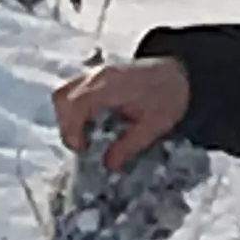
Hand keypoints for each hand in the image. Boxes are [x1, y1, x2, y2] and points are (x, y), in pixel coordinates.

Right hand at [52, 56, 190, 166]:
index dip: (72, 128)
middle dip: (66, 126)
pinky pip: (71, 93)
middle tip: (84, 147)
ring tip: (86, 137)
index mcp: (111, 85)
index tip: (82, 149)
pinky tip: (92, 126)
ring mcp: (93, 74)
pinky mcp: (93, 79)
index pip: (77, 103)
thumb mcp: (155, 126)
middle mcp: (97, 75)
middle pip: (62, 97)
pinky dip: (74, 112)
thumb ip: (130, 146)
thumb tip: (108, 165)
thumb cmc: (168, 97)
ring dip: (68, 119)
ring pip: (63, 94)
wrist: (176, 74)